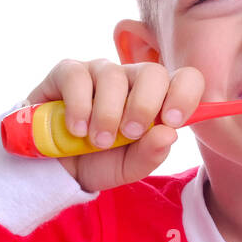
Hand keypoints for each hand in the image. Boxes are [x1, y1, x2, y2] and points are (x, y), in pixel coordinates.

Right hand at [24, 59, 204, 192]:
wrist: (56, 169)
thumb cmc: (99, 162)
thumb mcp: (129, 167)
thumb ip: (151, 153)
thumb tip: (169, 133)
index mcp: (157, 99)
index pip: (186, 79)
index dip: (185, 94)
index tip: (172, 121)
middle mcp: (132, 80)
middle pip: (153, 72)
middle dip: (144, 105)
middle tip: (130, 133)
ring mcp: (100, 72)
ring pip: (114, 75)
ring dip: (107, 113)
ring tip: (98, 141)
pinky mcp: (67, 72)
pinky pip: (78, 77)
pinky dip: (79, 106)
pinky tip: (76, 129)